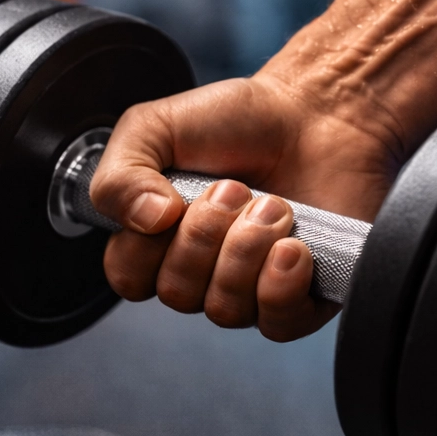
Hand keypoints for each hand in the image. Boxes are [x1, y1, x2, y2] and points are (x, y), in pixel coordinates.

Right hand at [89, 74, 397, 339]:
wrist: (316, 110)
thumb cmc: (238, 120)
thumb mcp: (154, 127)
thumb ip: (120, 174)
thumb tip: (144, 221)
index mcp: (159, 239)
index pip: (129, 279)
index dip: (147, 245)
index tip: (175, 197)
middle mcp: (202, 272)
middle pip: (178, 294)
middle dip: (206, 233)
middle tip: (235, 187)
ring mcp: (251, 288)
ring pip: (226, 309)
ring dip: (247, 248)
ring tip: (272, 204)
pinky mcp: (302, 296)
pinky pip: (278, 325)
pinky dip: (281, 285)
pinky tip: (293, 246)